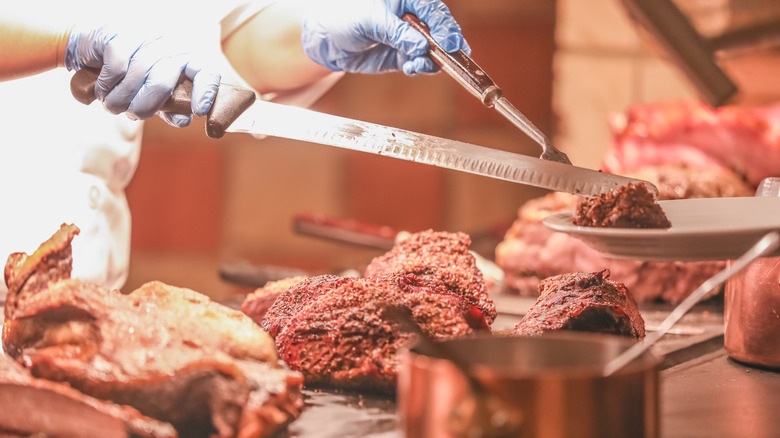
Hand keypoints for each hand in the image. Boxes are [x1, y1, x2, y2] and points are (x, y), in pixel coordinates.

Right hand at [64, 25, 219, 126]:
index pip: (205, 72)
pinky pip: (117, 66)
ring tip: (113, 105)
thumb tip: (184, 120)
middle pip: (162, 82)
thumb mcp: (157, 97)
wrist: (96, 51)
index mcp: (188, 60)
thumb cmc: (135, 79)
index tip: (198, 111)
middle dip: (143, 107)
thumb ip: (171, 109)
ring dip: (120, 99)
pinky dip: (107, 84)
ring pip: (137, 75)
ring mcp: (147, 36)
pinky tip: (103, 88)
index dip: (205, 91)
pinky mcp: (121, 33)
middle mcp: (172, 45)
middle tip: (132, 114)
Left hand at [301, 0, 469, 75]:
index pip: (433, 9)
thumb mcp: (370, 21)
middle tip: (451, 56)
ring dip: (432, 59)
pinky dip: (419, 67)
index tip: (448, 41)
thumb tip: (420, 47)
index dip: (444, 24)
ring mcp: (409, 38)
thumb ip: (396, 33)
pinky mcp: (403, 56)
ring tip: (420, 65)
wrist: (327, 39)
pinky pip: (419, 63)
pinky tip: (411, 68)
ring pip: (433, 49)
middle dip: (448, 44)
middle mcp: (412, 17)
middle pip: (440, 29)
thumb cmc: (345, 17)